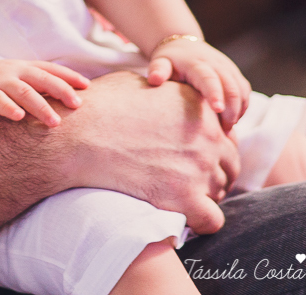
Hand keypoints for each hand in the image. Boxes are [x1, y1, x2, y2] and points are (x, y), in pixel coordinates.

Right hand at [0, 59, 88, 126]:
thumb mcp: (13, 78)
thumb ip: (34, 84)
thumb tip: (63, 98)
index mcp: (22, 67)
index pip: (50, 69)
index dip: (69, 76)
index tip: (87, 86)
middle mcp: (13, 71)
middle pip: (42, 79)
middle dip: (61, 91)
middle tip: (78, 105)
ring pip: (24, 92)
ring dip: (41, 106)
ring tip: (55, 122)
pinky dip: (9, 108)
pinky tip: (19, 118)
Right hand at [62, 71, 238, 233]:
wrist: (77, 137)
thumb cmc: (96, 107)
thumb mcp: (133, 83)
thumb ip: (159, 90)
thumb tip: (157, 91)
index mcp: (197, 105)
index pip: (223, 132)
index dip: (208, 144)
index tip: (191, 154)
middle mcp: (207, 134)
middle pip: (229, 162)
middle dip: (212, 171)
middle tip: (188, 179)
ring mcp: (200, 166)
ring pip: (220, 190)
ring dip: (203, 194)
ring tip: (177, 196)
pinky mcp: (187, 197)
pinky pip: (212, 220)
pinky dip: (200, 221)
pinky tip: (183, 217)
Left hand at [147, 36, 249, 130]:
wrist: (183, 45)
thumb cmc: (170, 60)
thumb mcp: (160, 62)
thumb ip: (158, 70)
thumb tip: (154, 79)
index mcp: (196, 64)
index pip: (209, 79)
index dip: (215, 93)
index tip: (218, 110)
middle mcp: (216, 64)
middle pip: (231, 88)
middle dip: (231, 110)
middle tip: (223, 132)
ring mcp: (228, 68)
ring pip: (241, 90)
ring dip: (238, 111)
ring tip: (227, 128)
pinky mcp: (235, 73)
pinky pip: (244, 91)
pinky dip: (242, 106)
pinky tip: (232, 119)